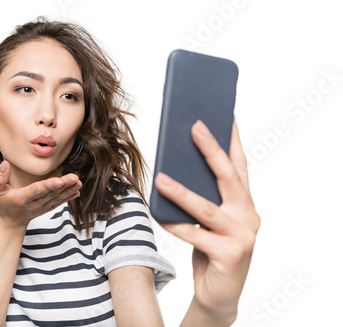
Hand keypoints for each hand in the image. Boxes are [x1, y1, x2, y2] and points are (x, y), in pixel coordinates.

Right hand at [0, 160, 81, 230]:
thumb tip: (5, 164)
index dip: (48, 186)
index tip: (59, 180)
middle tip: (75, 177)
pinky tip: (77, 192)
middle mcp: (34, 204)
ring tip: (78, 182)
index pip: (36, 191)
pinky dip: (68, 198)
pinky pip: (58, 203)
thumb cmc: (3, 203)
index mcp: (22, 198)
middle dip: (63, 185)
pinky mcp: (47, 208)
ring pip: (56, 198)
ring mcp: (42, 207)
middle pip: (50, 193)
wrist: (11, 221)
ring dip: (69, 190)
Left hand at [154, 119, 259, 322]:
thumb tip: (174, 170)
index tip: (225, 114)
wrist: (219, 294)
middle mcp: (248, 215)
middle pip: (228, 177)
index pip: (240, 166)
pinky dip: (175, 225)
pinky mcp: (231, 255)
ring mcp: (242, 236)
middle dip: (211, 150)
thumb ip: (203, 198)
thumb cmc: (211, 250)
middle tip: (195, 126)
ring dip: (182, 192)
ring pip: (207, 208)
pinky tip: (159, 216)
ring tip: (161, 178)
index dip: (233, 140)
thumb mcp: (209, 220)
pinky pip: (195, 236)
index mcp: (244, 203)